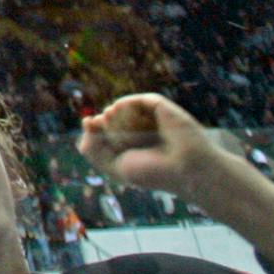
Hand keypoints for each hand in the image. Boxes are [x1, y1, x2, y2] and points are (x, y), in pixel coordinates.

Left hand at [78, 93, 222, 195]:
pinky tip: (137, 121)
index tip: (91, 126)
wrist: (186, 169)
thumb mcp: (113, 166)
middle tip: (125, 144)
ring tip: (136, 137)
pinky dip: (126, 110)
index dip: (92, 129)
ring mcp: (147, 117)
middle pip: (104, 120)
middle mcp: (136, 130)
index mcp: (126, 146)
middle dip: (107, 130)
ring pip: (115, 110)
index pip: (98, 131)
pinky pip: (130, 101)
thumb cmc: (153, 173)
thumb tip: (87, 121)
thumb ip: (92, 148)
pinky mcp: (157, 105)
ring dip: (118, 123)